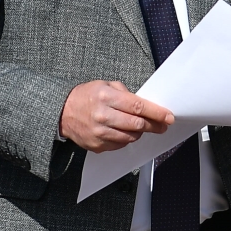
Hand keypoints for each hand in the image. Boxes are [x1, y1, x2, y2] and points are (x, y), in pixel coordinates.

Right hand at [59, 80, 174, 152]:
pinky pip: (120, 145)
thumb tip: (145, 105)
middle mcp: (103, 116)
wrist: (62, 112)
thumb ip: (125, 92)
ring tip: (141, 126)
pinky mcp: (97, 145)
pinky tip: (124, 131)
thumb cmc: (85, 96)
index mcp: (106, 97)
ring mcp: (99, 133)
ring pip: (131, 137)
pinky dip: (126, 138)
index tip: (168, 116)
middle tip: (163, 125)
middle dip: (154, 125)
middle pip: (137, 124)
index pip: (138, 107)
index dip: (157, 113)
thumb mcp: (104, 84)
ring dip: (140, 132)